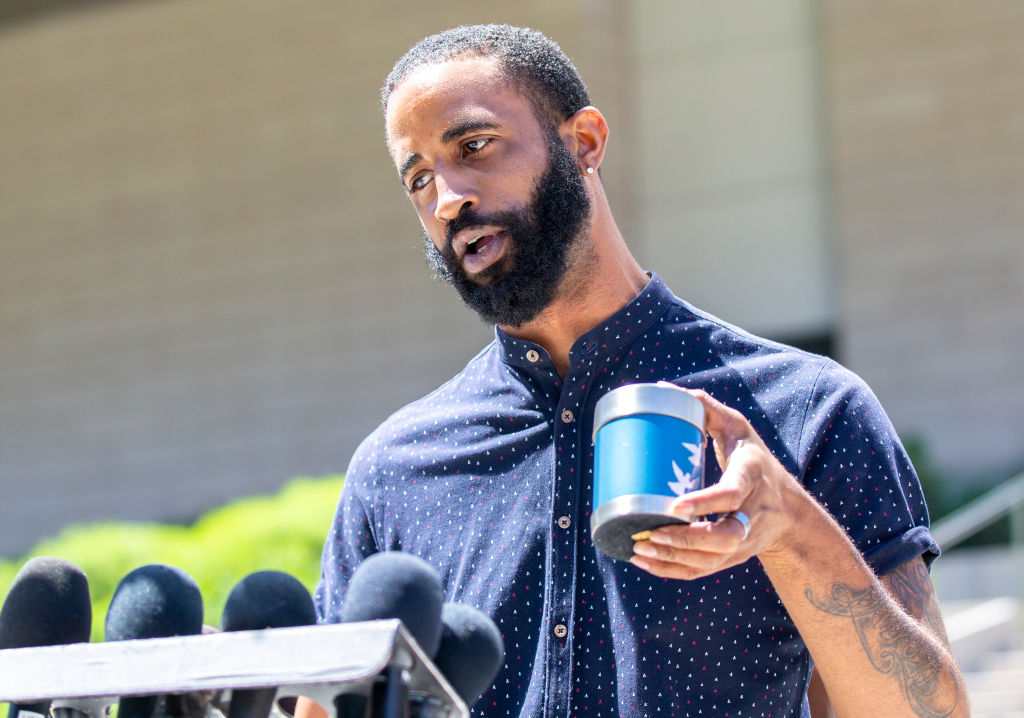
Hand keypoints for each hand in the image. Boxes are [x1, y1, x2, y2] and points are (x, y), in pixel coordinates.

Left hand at [630, 389, 803, 579]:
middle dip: (684, 540)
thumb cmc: (754, 461)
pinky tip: (646, 563)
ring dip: (673, 558)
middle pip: (722, 537)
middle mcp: (751, 514)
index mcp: (752, 477)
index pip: (731, 494)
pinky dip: (673, 571)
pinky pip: (703, 570)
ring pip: (710, 560)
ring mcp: (743, 541)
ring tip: (639, 549)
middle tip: (649, 533)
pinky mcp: (732, 557)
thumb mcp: (739, 429)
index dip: (705, 503)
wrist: (788, 510)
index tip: (674, 505)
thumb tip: (665, 389)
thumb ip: (707, 409)